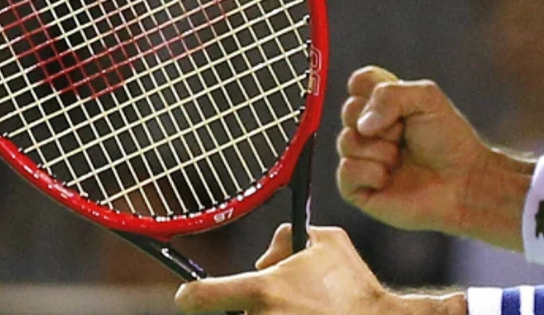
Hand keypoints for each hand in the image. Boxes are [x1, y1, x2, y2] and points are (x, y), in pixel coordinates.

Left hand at [174, 225, 450, 314]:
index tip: (190, 296)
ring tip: (298, 312)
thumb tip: (263, 259)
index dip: (190, 296)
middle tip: (276, 303)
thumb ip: (284, 237)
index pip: (200, 297)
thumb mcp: (326, 241)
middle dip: (242, 310)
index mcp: (263, 292)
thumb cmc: (353, 286)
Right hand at [337, 66, 512, 241]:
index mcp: (384, 104)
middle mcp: (368, 129)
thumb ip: (389, 95)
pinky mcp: (358, 189)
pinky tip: (388, 179)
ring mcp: (362, 158)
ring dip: (380, 150)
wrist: (462, 182)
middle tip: (404, 135)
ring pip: (346, 141)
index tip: (397, 103)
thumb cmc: (449, 140)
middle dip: (382, 123)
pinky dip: (370, 173)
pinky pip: (345, 171)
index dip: (371, 89)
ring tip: (400, 160)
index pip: (358, 82)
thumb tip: (361, 125)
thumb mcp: (426, 98)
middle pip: (348, 110)